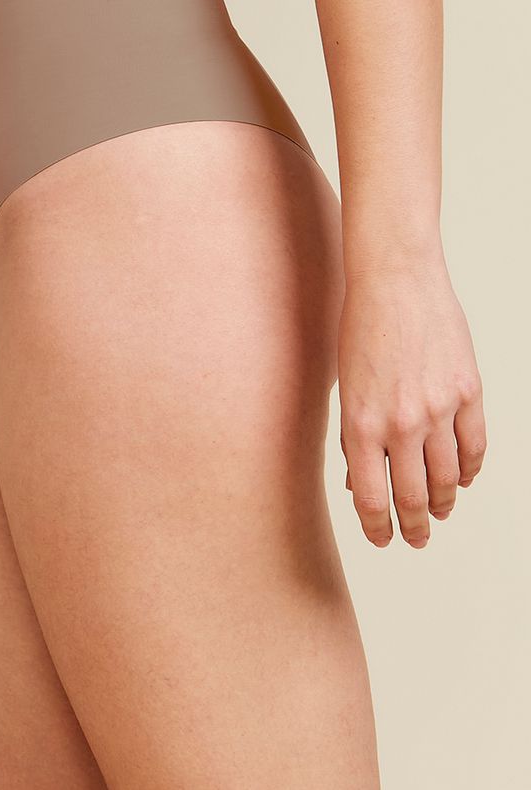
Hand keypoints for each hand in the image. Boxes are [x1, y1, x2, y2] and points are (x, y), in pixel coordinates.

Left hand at [338, 262, 486, 547]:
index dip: (378, 528)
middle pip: (412, 497)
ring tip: (439, 512)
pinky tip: (463, 479)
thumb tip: (359, 482)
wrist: (394, 279)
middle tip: (415, 539)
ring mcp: (438, 409)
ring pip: (448, 478)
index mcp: (360, 425)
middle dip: (414, 526)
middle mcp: (400, 424)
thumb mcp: (345, 387)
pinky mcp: (467, 391)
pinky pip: (475, 446)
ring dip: (443, 502)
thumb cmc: (360, 329)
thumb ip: (354, 438)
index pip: (371, 499)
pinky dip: (470, 470)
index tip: (383, 539)